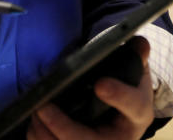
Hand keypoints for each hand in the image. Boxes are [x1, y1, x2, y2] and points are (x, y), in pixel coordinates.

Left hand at [27, 37, 154, 139]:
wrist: (121, 115)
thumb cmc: (127, 90)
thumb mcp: (136, 74)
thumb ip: (136, 57)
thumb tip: (139, 42)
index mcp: (138, 113)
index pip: (133, 105)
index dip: (118, 95)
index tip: (100, 84)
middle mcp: (117, 136)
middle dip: (62, 127)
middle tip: (43, 107)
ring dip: (45, 132)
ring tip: (34, 111)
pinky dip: (39, 138)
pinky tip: (32, 123)